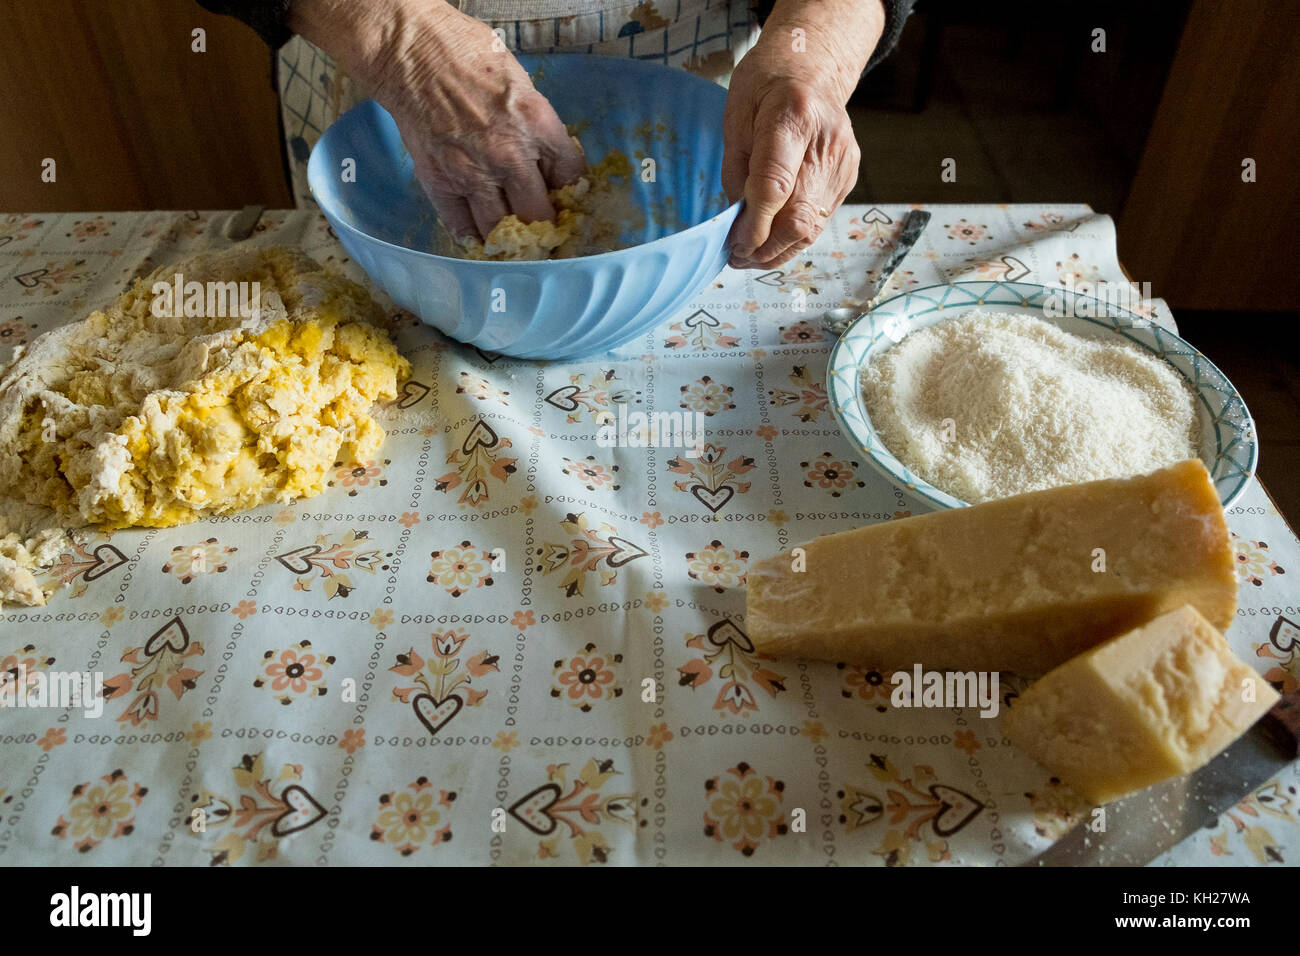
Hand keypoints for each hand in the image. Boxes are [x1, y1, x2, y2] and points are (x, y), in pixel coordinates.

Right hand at [290, 0, 585, 239]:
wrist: (410, 52)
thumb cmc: (465, 53)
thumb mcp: (521, 82)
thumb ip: (538, 123)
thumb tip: (550, 156)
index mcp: (537, 125)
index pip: (571, 176)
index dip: (570, 190)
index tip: (564, 196)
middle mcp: (509, 156)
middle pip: (539, 215)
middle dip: (545, 226)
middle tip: (544, 232)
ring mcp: (472, 174)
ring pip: (501, 229)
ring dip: (510, 238)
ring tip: (514, 241)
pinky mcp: (439, 182)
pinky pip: (461, 226)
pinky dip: (473, 237)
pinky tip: (480, 237)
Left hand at [721, 1, 883, 268]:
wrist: (812, 66)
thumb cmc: (766, 86)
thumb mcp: (736, 117)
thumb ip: (737, 171)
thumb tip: (738, 222)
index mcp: (793, 117)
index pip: (774, 187)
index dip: (753, 226)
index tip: (733, 245)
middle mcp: (826, 144)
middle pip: (798, 217)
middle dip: (764, 249)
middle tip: (736, 258)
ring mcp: (843, 163)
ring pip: (812, 228)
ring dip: (778, 252)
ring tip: (750, 257)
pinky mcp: (848, 176)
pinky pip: (819, 219)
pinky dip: (793, 237)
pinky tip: (771, 239)